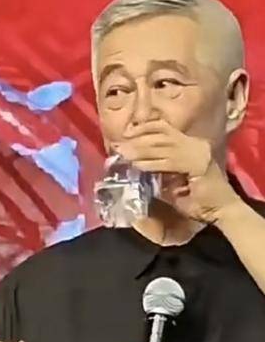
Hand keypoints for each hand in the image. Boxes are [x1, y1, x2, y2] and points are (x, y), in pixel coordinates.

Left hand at [116, 118, 237, 223]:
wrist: (223, 212)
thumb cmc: (199, 201)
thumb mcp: (173, 180)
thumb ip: (159, 169)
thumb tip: (134, 162)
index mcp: (191, 144)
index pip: (164, 129)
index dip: (143, 129)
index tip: (125, 134)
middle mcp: (196, 144)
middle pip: (162, 134)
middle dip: (138, 139)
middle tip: (119, 145)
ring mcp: (199, 153)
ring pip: (164, 145)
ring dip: (141, 150)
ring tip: (124, 154)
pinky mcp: (200, 165)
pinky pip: (170, 161)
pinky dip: (152, 163)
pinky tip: (138, 166)